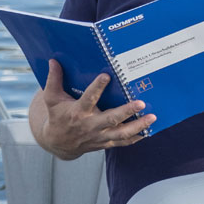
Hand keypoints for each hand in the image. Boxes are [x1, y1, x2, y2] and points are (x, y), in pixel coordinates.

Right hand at [32, 59, 155, 158]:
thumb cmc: (57, 116)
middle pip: (111, 119)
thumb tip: (53, 60)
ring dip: (138, 126)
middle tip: (141, 103)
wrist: (58, 143)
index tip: (106, 75)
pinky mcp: (104, 143)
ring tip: (152, 117)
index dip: (97, 88)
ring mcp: (99, 136)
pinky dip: (136, 137)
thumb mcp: (52, 98)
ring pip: (120, 134)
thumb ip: (53, 79)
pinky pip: (122, 142)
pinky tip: (148, 131)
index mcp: (78, 112)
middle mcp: (90, 125)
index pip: (88, 98)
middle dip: (126, 111)